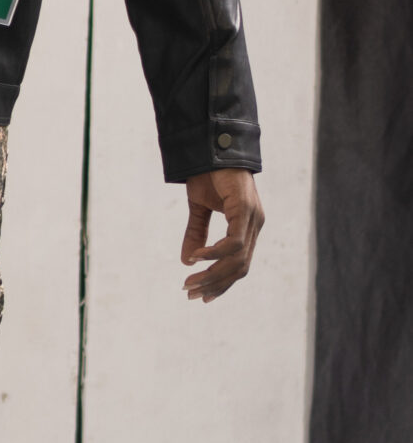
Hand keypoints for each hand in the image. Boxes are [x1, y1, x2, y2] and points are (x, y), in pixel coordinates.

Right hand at [181, 169, 263, 301]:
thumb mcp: (199, 208)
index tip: (201, 296)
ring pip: (238, 259)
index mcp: (247, 227)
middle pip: (240, 267)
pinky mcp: (245, 209)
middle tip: (191, 293)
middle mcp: (255, 225)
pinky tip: (197, 257)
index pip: (239, 265)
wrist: (210, 146)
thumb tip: (187, 263)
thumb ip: (196, 234)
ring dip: (213, 274)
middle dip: (215, 284)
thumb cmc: (208, 174)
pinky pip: (234, 242)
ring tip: (190, 281)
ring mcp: (253, 218)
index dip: (221, 283)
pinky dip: (215, 253)